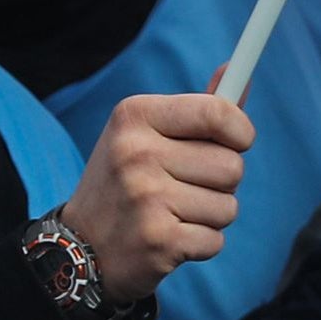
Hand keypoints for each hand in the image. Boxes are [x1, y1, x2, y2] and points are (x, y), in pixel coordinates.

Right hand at [58, 91, 252, 304]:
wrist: (79, 248)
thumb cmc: (125, 183)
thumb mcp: (145, 135)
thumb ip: (196, 108)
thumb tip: (236, 71)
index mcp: (134, 116)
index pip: (217, 112)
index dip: (240, 131)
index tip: (237, 142)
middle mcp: (136, 153)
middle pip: (231, 165)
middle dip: (221, 183)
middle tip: (186, 187)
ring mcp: (146, 198)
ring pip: (228, 206)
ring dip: (210, 216)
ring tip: (173, 214)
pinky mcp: (158, 240)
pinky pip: (215, 240)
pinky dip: (200, 245)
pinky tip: (169, 239)